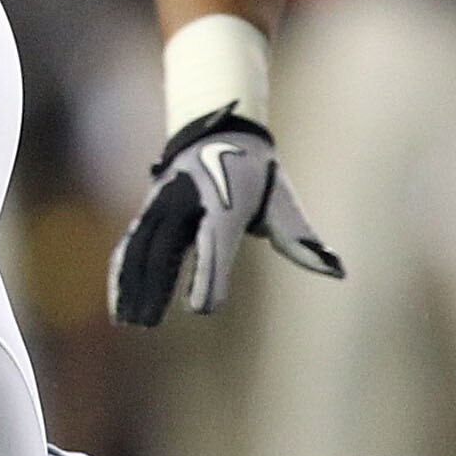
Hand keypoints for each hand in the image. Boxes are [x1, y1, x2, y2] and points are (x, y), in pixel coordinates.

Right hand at [107, 107, 341, 326]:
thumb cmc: (255, 173)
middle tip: (150, 325)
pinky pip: (130, 244)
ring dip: (132, 286)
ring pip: (141, 249)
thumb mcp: (281, 200)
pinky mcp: (147, 212)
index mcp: (225, 203)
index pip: (214, 243)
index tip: (203, 310)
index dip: (209, 276)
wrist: (214, 130)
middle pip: (165, 250)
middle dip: (156, 289)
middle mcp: (187, 203)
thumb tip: (336, 271)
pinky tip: (119, 302)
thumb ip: (300, 239)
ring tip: (130, 322)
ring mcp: (161, 205)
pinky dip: (121, 274)